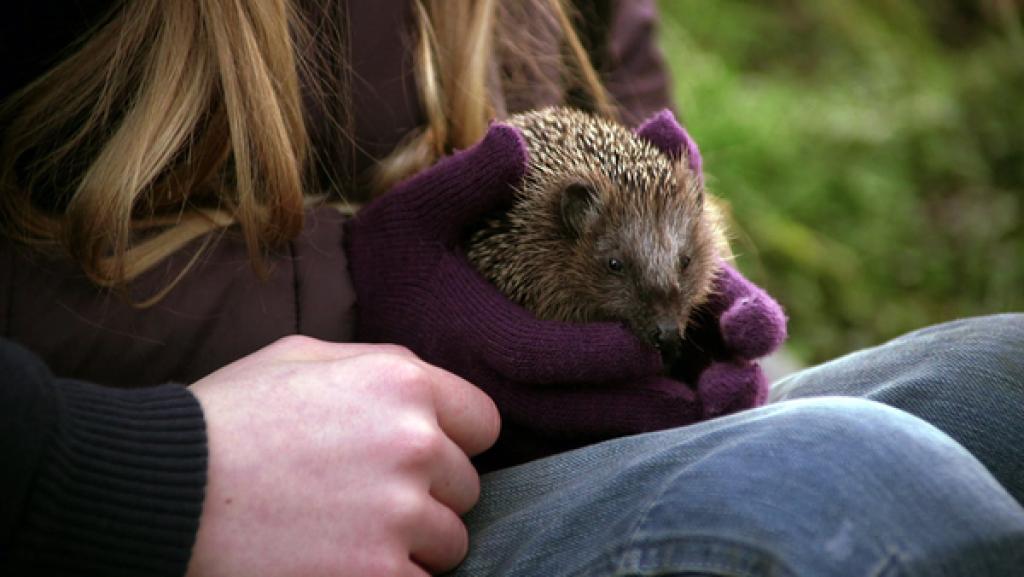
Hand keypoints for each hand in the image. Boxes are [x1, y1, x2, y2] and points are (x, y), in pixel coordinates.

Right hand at [185, 336, 498, 576]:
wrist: (162, 489)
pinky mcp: (378, 575)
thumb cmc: (228, 417)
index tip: (423, 459)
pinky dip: (389, 576)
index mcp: (402, 383)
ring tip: (347, 533)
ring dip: (411, 544)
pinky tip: (341, 561)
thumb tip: (428, 392)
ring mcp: (399, 515)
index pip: (482, 424)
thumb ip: (380, 365)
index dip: (454, 442)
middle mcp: (415, 444)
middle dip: (426, 495)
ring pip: (448, 543)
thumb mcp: (303, 356)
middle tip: (364, 499)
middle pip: (464, 488)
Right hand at [345, 112, 785, 469]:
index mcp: (470, 334)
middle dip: (634, 408)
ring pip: (562, 439)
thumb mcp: (410, 211)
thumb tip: (512, 140)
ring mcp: (481, 417)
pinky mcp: (483, 432)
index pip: (545, 356)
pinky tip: (630, 434)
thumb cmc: (385, 264)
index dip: (602, 357)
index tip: (649, 345)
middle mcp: (478, 386)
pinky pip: (543, 450)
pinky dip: (591, 444)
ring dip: (623, 432)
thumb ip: (462, 180)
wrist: (342, 325)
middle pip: (567, 411)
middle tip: (694, 402)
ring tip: (681, 420)